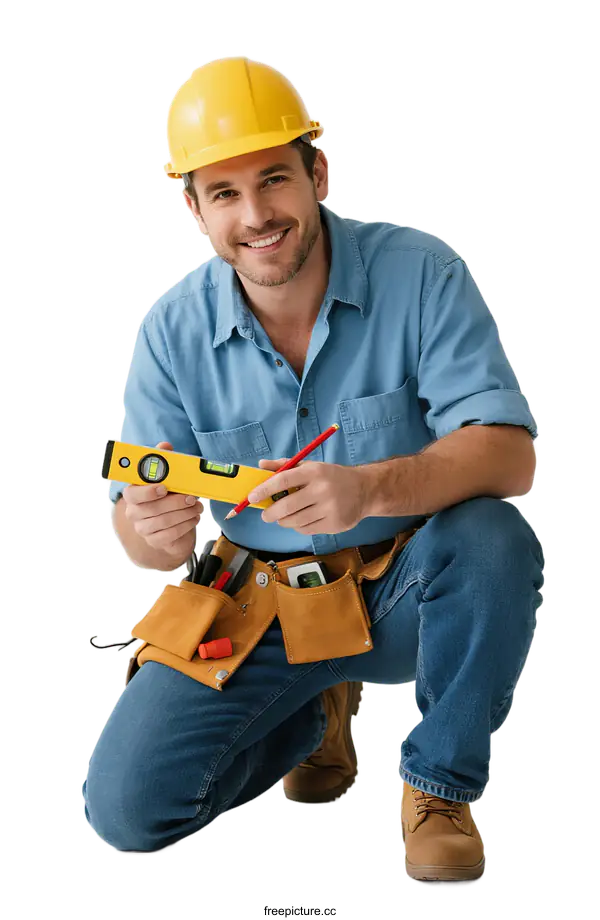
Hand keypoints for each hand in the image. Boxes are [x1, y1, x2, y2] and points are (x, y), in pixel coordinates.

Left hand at [249, 458, 368, 535]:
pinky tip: (301, 520)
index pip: (284, 480)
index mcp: (314, 471)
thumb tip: (260, 465)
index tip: (252, 497)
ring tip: (283, 517)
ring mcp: (330, 508)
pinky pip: (307, 529)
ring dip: (284, 521)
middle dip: (271, 513)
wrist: (365, 490)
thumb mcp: (311, 466)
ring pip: (295, 521)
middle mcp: (322, 489)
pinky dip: (298, 527)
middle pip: (287, 506)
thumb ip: (284, 466)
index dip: (265, 489)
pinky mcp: (334, 524)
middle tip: (265, 514)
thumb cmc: (332, 477)